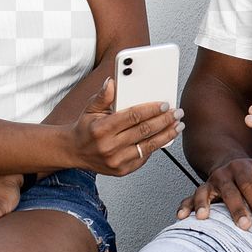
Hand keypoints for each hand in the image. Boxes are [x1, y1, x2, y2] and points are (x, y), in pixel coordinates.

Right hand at [68, 77, 183, 175]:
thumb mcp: (90, 109)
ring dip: (166, 135)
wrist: (74, 152)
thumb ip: (103, 96)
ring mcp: (116, 161)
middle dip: (164, 121)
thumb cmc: (86, 128)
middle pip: (144, 131)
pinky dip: (155, 147)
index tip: (165, 104)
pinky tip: (164, 137)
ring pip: (148, 146)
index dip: (151, 110)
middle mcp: (109, 146)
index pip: (132, 116)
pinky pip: (144, 158)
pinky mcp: (122, 170)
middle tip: (177, 113)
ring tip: (177, 126)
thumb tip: (112, 81)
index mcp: (102, 128)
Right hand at [176, 158, 251, 230]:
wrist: (236, 167)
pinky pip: (189, 198)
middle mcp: (223, 174)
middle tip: (245, 225)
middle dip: (236, 208)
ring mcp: (210, 183)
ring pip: (204, 192)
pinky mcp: (200, 193)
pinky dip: (184, 206)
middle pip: (228, 190)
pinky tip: (182, 217)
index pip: (250, 185)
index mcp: (243, 167)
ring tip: (203, 217)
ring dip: (203, 204)